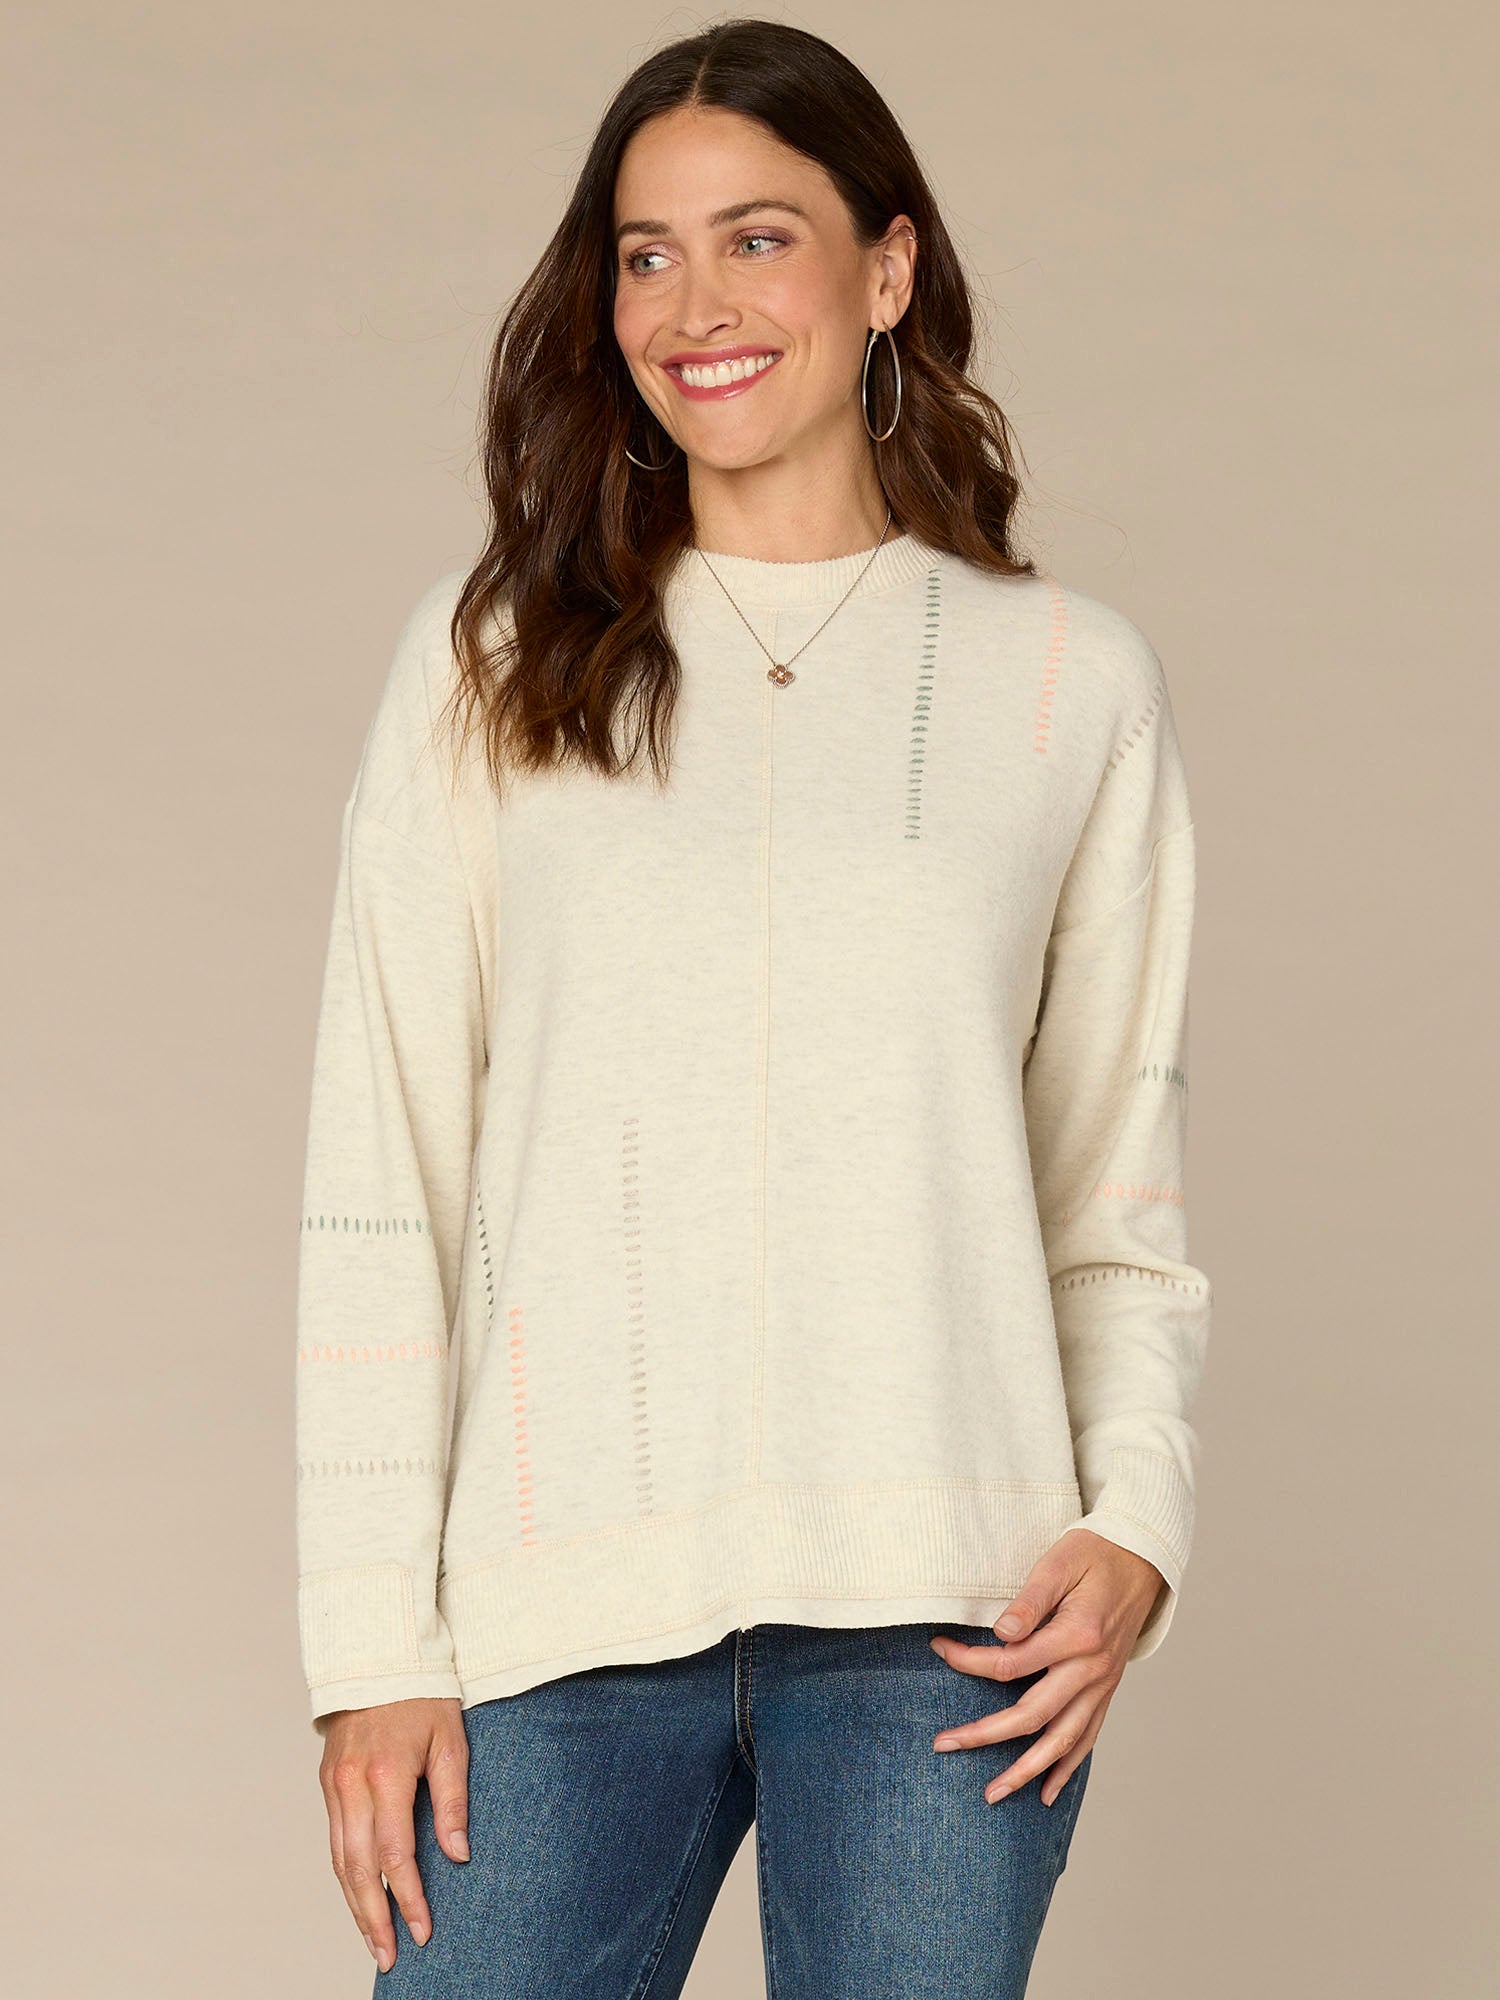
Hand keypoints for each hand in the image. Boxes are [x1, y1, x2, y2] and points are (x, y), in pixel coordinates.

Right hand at [318, 1697, 470, 1973]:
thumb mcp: (451, 1740)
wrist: (378, 1656)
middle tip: (389, 1956)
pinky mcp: (327, 1782)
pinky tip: (359, 1895)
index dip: (408, 1896)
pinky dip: (344, 1874)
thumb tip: (458, 1856)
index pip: (395, 1853)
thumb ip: (454, 1799)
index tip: (422, 1930)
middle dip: (373, 1917)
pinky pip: (333, 1839)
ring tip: (373, 1938)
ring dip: (354, 1904)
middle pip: (358, 1868)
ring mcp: (334, 1784)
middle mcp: (352, 1783)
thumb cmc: (423, 1696)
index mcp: (386, 1774)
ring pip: (339, 1859)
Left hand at [928, 1528, 1164, 1805]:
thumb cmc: (1095, 1554)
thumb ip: (1030, 1600)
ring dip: (1026, 1770)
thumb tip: (1000, 1632)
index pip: (1011, 1663)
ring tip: (993, 1794)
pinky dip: (1066, 1768)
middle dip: (984, 1735)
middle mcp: (1091, 1670)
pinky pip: (1087, 1738)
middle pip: (1031, 1714)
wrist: (1142, 1559)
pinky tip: (1046, 1793)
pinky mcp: (1107, 1691)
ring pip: (1061, 1740)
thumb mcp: (1059, 1562)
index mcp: (1076, 1636)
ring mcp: (1102, 1686)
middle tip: (943, 1745)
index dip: (969, 1661)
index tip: (939, 1649)